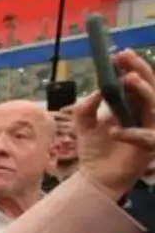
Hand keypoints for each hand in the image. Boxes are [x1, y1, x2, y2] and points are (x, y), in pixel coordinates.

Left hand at [75, 49, 154, 197]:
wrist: (95, 178)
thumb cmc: (93, 150)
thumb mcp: (83, 123)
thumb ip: (86, 106)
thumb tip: (98, 91)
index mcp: (130, 108)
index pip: (136, 83)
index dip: (131, 68)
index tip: (119, 54)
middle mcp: (142, 116)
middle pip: (150, 89)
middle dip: (139, 71)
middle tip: (125, 59)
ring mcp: (148, 131)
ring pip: (154, 108)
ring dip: (143, 92)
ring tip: (128, 80)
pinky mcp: (147, 150)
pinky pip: (146, 138)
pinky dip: (131, 133)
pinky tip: (113, 131)